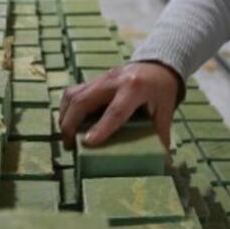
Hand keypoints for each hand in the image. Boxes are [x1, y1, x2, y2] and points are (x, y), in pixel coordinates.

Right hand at [58, 62, 180, 149]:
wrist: (157, 65)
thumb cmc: (161, 90)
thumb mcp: (165, 111)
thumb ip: (161, 134)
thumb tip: (164, 163)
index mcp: (135, 88)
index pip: (115, 110)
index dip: (101, 128)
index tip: (88, 143)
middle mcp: (114, 80)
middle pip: (83, 100)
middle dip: (71, 124)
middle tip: (70, 146)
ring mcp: (100, 78)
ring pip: (72, 94)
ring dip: (65, 116)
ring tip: (67, 136)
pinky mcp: (93, 79)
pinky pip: (72, 92)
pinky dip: (66, 108)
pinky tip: (69, 122)